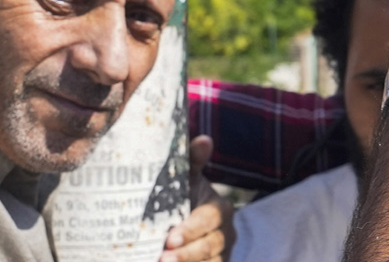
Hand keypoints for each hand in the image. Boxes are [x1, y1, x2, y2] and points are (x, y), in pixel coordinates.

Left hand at [161, 136, 234, 261]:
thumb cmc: (183, 192)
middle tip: (162, 258)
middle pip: (209, 246)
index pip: (208, 220)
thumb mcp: (187, 176)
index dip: (190, 229)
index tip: (170, 238)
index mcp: (221, 208)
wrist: (183, 215)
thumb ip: (193, 159)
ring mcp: (223, 253)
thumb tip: (205, 139)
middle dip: (185, 254)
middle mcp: (226, 232)